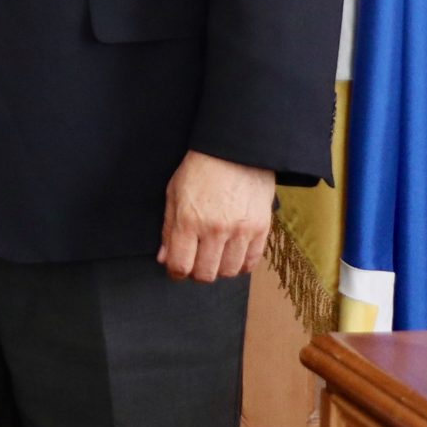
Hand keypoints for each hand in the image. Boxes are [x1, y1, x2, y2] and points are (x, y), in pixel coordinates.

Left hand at [158, 150, 275, 281]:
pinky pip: (251, 262)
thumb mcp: (174, 195)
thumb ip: (168, 229)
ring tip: (215, 257)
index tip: (177, 270)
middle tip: (196, 262)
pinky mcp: (261, 228)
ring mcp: (241, 230)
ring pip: (228, 272)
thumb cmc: (200, 170)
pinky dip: (240, 264)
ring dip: (219, 269)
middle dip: (196, 273)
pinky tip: (233, 254)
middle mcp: (215, 229)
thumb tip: (165, 259)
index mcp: (189, 221)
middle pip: (205, 274)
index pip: (180, 266)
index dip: (176, 273)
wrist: (236, 151)